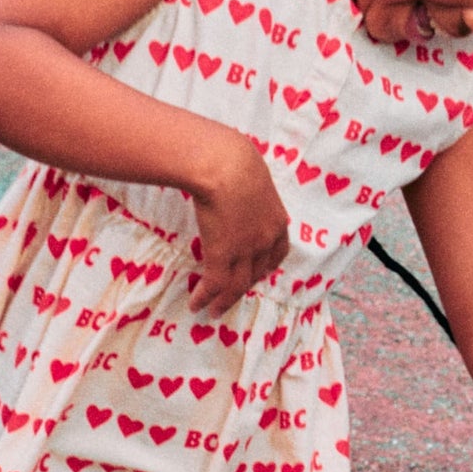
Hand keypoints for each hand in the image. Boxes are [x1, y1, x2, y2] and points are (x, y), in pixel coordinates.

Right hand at [188, 130, 289, 314]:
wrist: (225, 164)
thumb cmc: (234, 160)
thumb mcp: (251, 177)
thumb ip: (249, 192)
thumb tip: (233, 186)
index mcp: (277, 222)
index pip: (277, 254)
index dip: (266, 267)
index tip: (257, 273)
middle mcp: (265, 241)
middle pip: (257, 273)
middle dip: (243, 287)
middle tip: (231, 297)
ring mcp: (245, 250)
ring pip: (236, 286)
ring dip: (223, 301)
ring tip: (213, 311)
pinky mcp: (223, 254)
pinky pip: (214, 285)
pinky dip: (205, 297)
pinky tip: (196, 304)